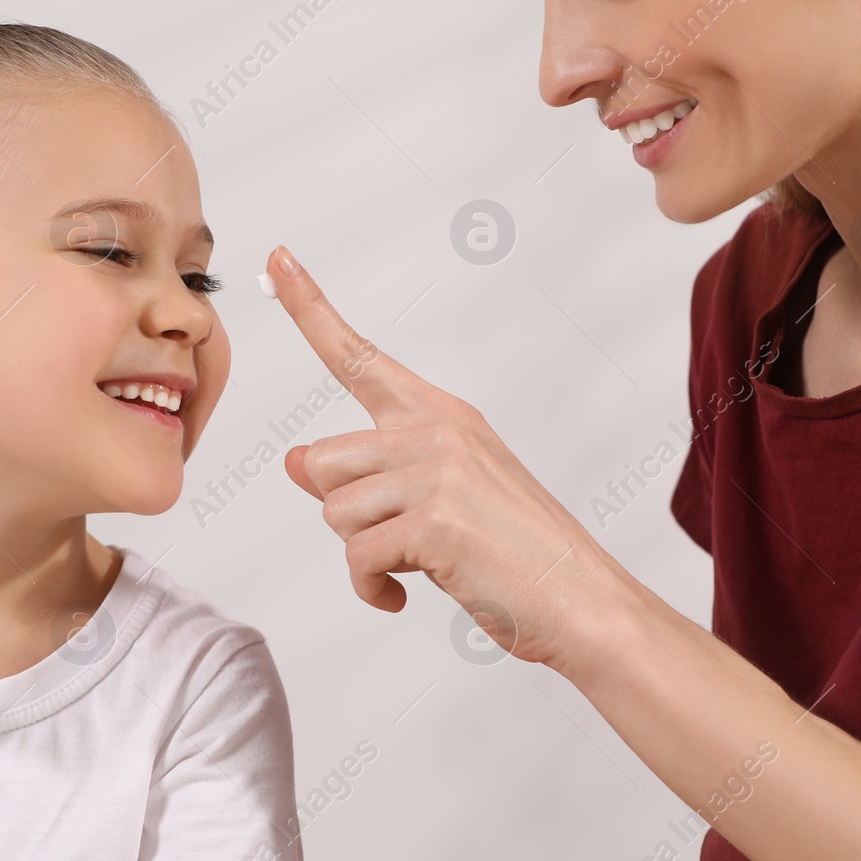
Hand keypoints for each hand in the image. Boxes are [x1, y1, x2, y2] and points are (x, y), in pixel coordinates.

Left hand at [265, 245, 645, 669]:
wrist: (582, 601)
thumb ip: (369, 475)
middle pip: (323, 461)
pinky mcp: (435, 521)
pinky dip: (372, 590)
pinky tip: (405, 597)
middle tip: (402, 539)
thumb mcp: (437, 500)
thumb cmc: (516, 555)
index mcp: (441, 415)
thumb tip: (293, 460)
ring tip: (418, 564)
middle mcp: (438, 430)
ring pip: (334, 512)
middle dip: (346, 513)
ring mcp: (438, 471)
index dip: (310, 308)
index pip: (357, 356)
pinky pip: (357, 559)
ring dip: (364, 554)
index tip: (277, 258)